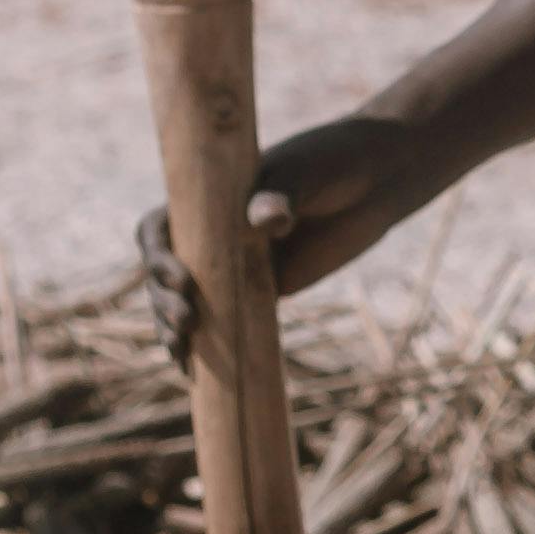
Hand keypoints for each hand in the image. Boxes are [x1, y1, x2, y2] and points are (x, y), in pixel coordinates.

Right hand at [134, 112, 431, 364]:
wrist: (376, 178)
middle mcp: (214, 232)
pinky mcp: (262, 289)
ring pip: (184, 301)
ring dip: (172, 327)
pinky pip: (223, 319)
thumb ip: (283, 194)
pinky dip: (202, 345)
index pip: (160, 228)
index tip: (181, 279)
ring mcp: (235, 263)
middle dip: (163, 300)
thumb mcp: (305, 172)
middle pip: (164, 272)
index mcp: (209, 199)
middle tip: (187, 322)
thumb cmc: (333, 163)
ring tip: (180, 351)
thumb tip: (267, 221)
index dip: (159, 255)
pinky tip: (189, 370)